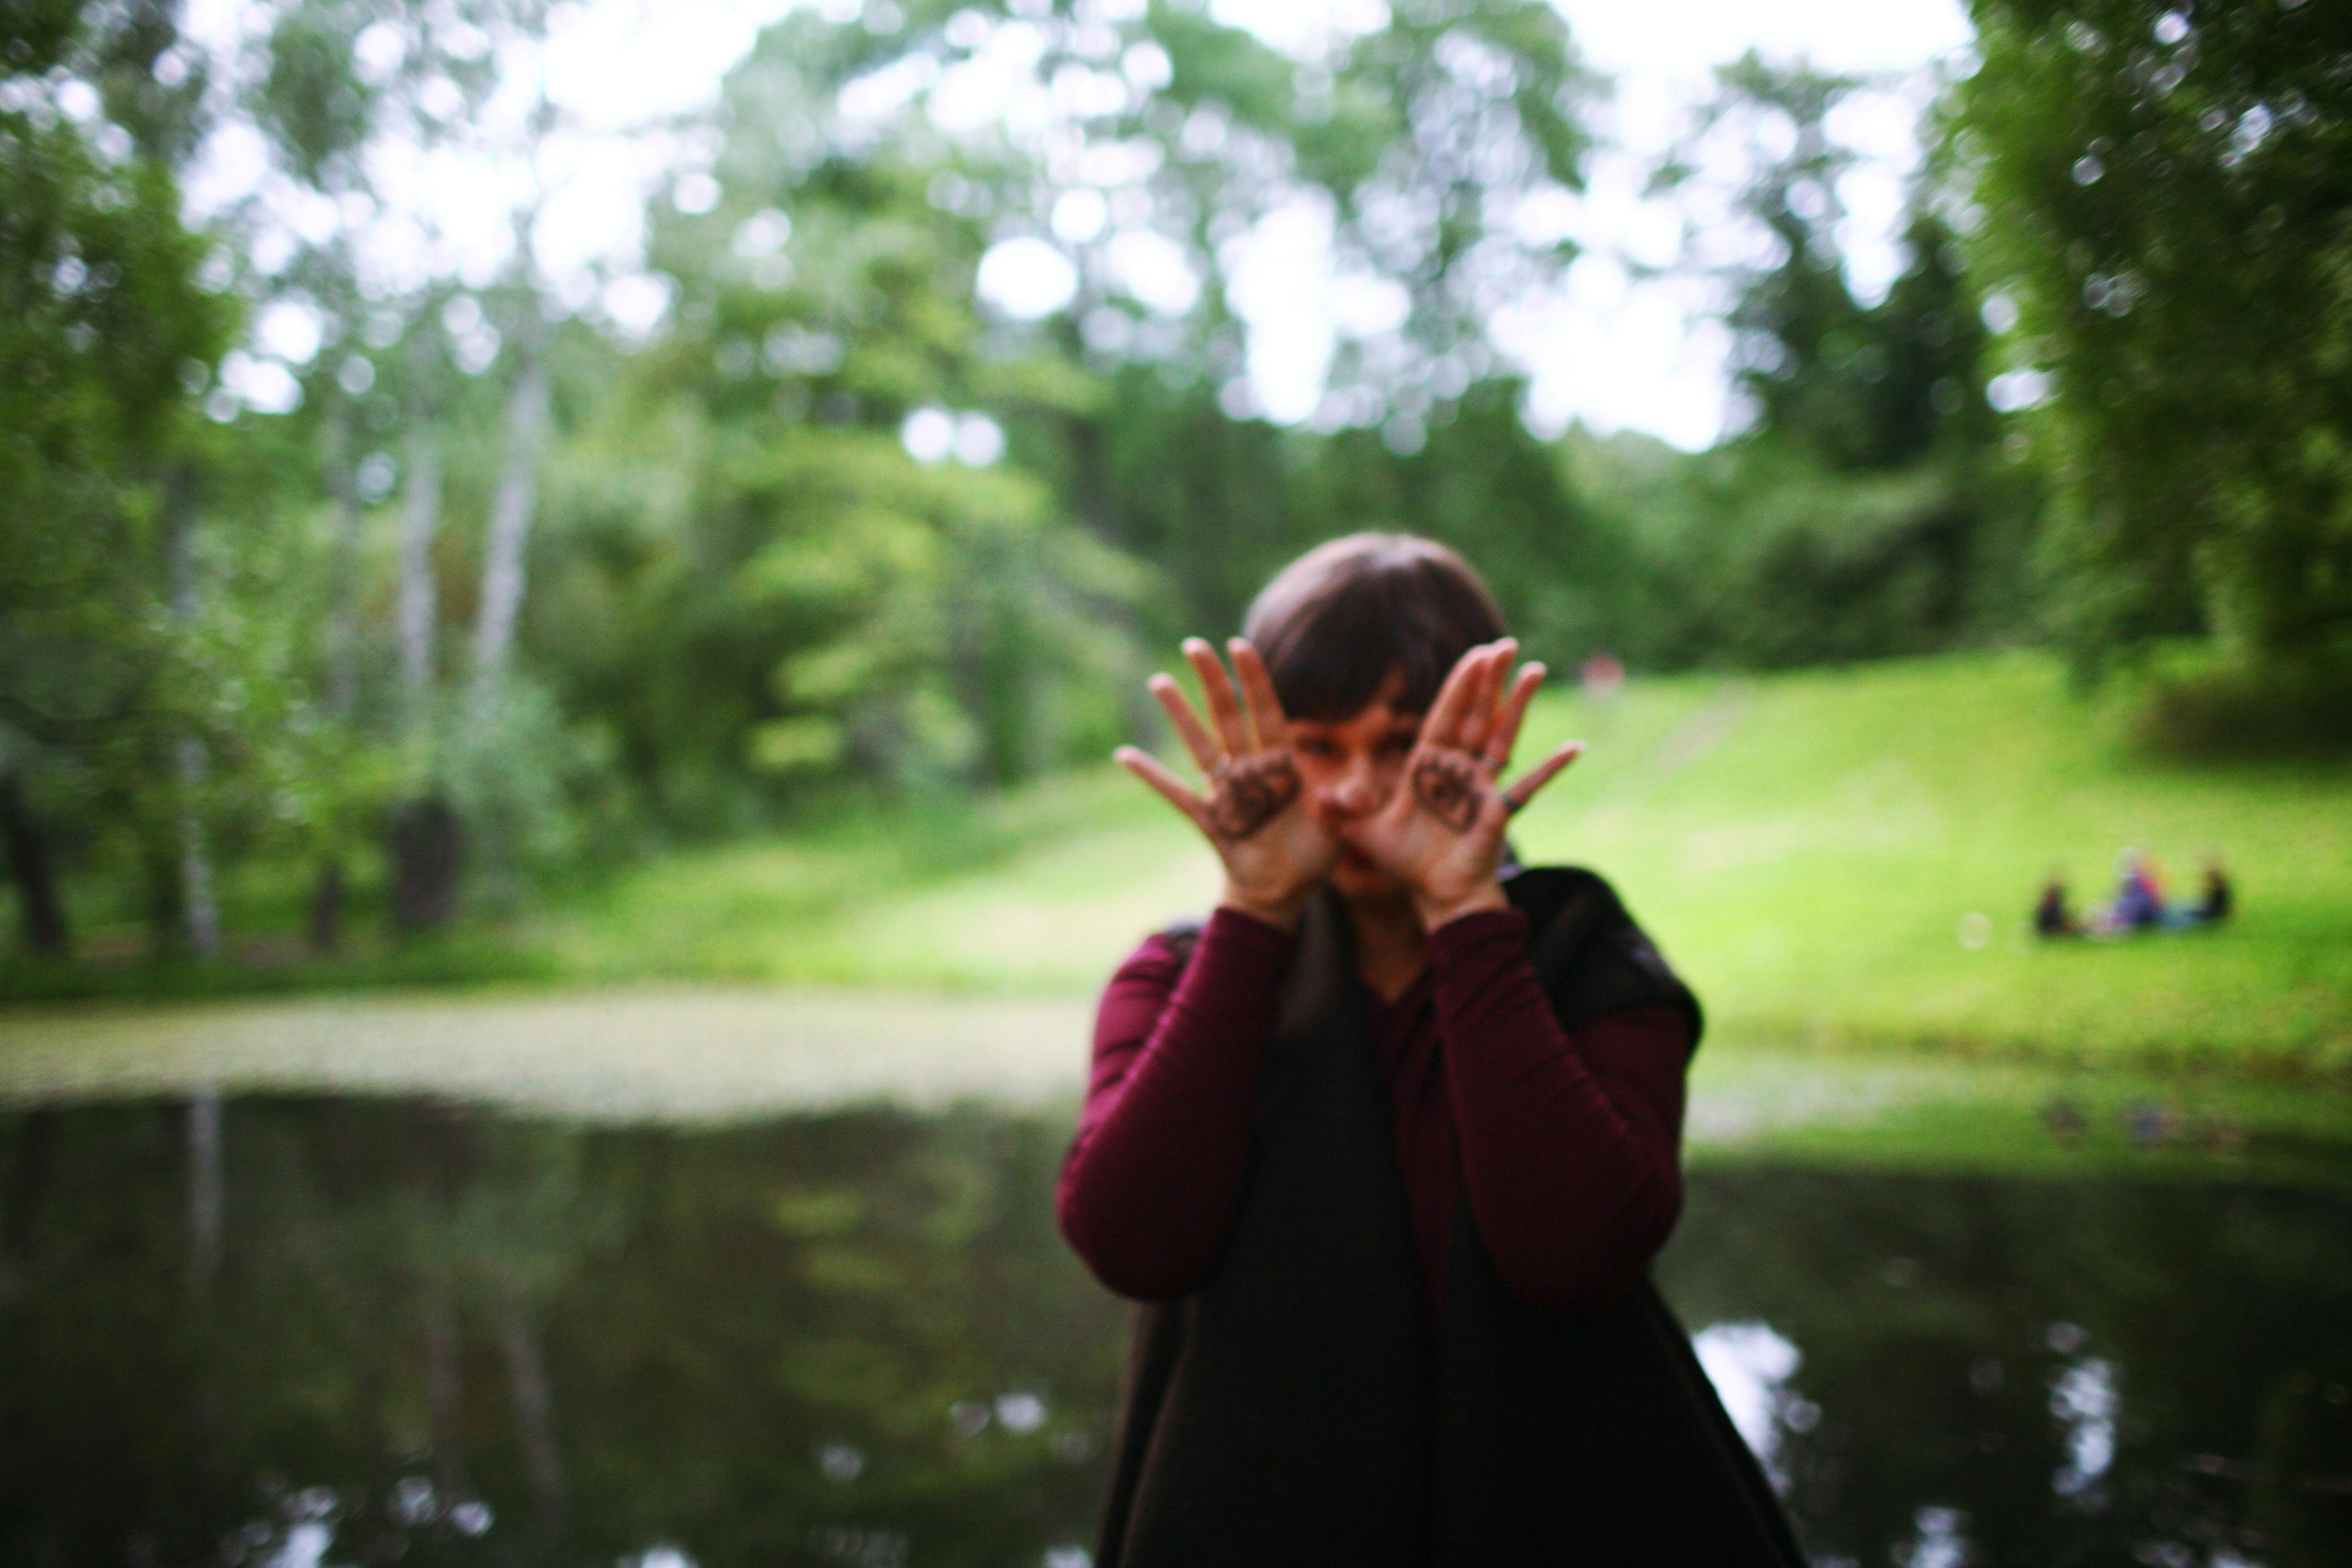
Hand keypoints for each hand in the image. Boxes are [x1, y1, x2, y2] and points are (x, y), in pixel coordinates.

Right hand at [1115, 637, 1338, 929]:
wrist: (1286, 890)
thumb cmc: (1315, 852)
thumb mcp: (1343, 828)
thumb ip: (1348, 806)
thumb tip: (1343, 797)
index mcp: (1283, 764)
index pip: (1268, 713)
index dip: (1255, 681)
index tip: (1240, 646)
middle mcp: (1251, 770)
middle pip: (1228, 716)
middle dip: (1212, 681)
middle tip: (1193, 645)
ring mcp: (1227, 792)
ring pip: (1200, 744)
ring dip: (1179, 714)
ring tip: (1159, 680)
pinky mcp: (1210, 819)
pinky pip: (1176, 794)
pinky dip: (1151, 776)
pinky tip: (1125, 756)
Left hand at [1339, 639, 1582, 928]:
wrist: (1436, 896)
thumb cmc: (1406, 864)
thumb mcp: (1364, 835)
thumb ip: (1342, 816)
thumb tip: (1315, 800)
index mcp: (1428, 767)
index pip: (1444, 717)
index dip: (1457, 686)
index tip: (1473, 655)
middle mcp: (1458, 770)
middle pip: (1475, 716)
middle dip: (1487, 681)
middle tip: (1503, 643)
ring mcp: (1481, 788)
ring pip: (1502, 737)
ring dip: (1517, 705)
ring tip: (1534, 670)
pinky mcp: (1497, 811)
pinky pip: (1528, 787)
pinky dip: (1550, 768)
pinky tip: (1573, 749)